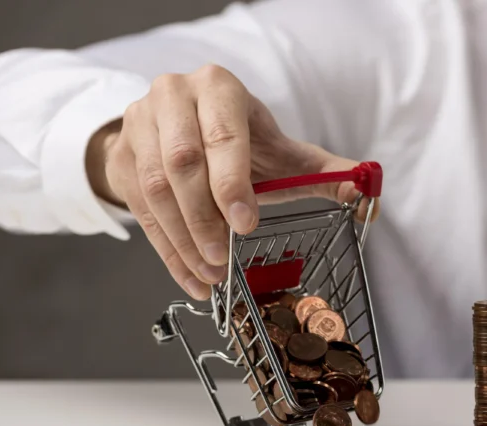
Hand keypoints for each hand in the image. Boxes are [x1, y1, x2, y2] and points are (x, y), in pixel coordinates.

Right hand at [86, 64, 377, 300]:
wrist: (178, 127)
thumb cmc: (240, 141)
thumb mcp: (281, 151)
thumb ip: (324, 170)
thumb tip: (367, 189)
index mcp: (218, 87)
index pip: (221, 135)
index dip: (231, 183)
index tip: (246, 224)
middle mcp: (172, 96)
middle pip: (181, 162)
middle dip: (204, 217)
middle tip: (224, 259)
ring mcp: (138, 124)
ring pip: (154, 189)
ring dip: (183, 239)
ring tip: (211, 275)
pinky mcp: (120, 156)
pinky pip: (138, 210)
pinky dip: (166, 251)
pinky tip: (191, 278)